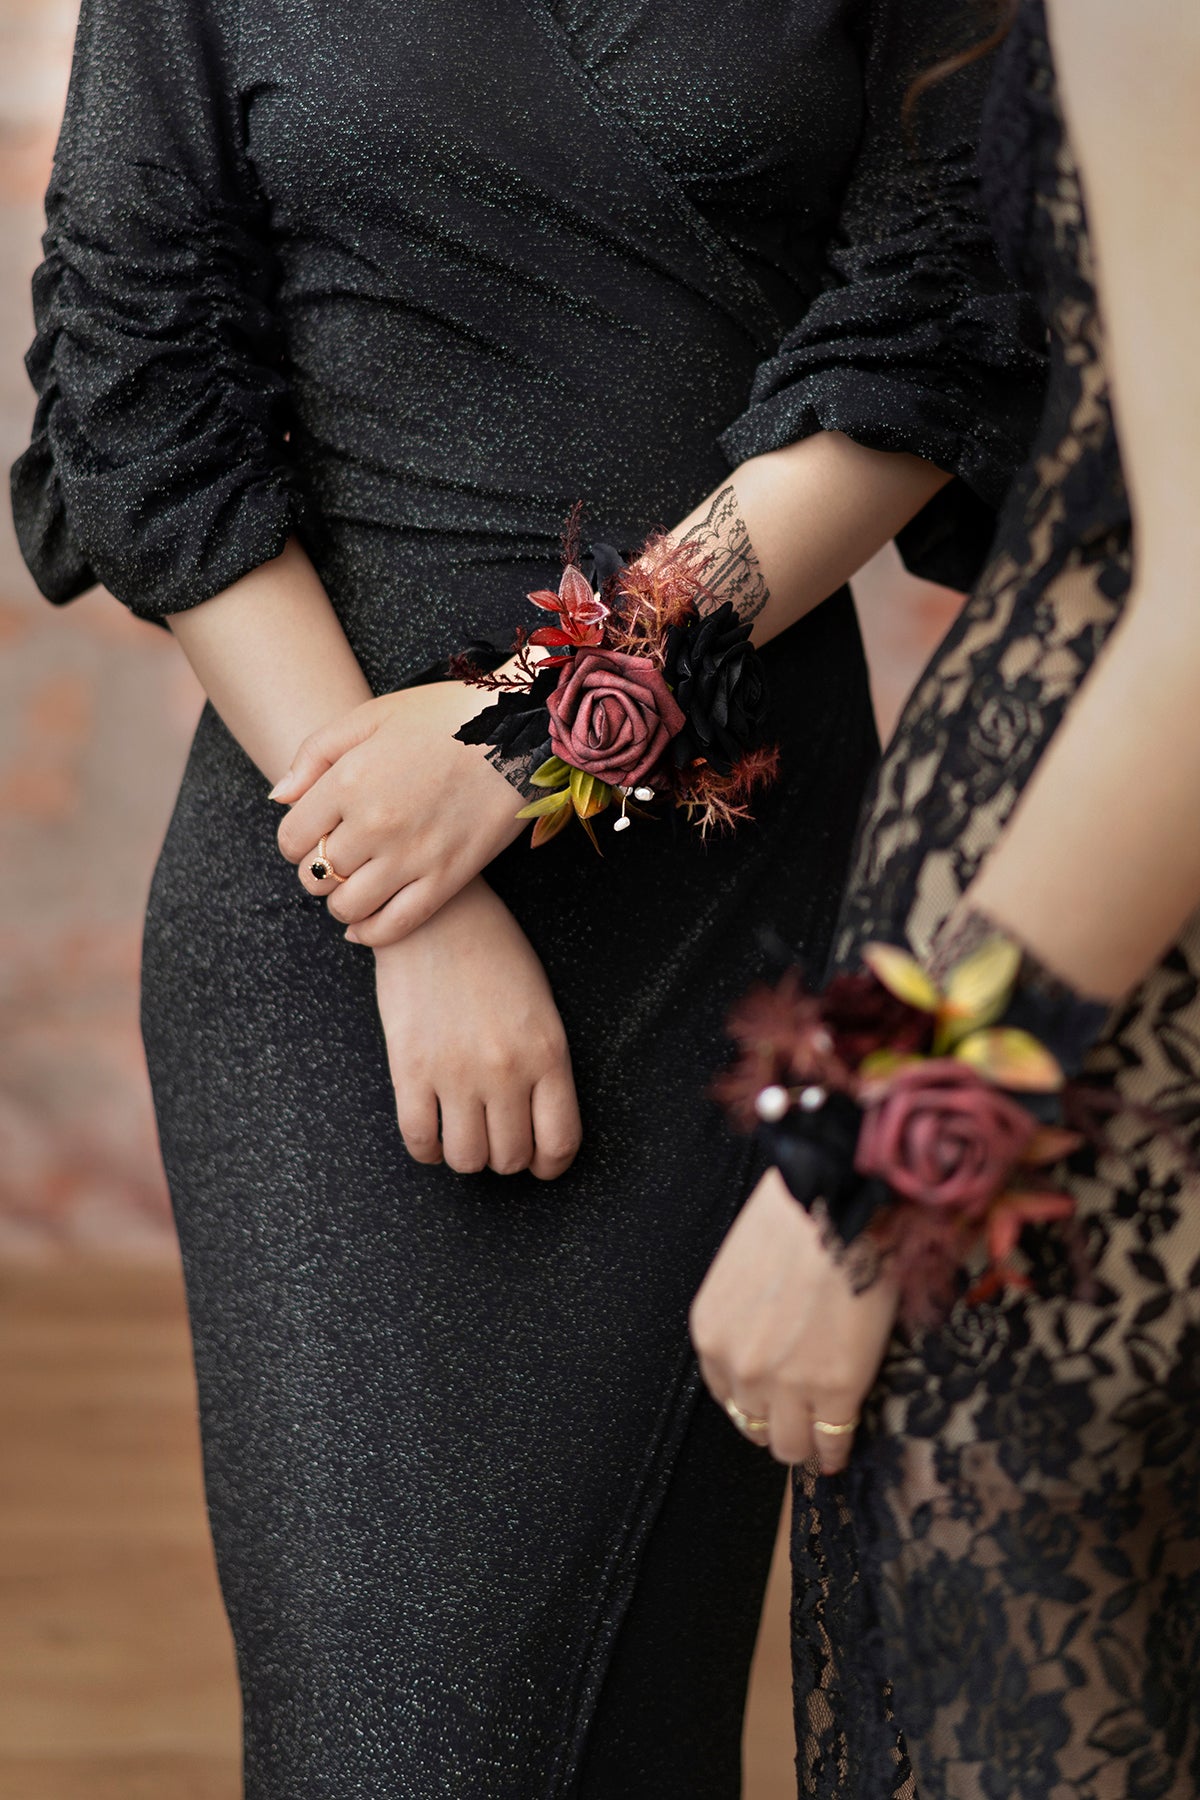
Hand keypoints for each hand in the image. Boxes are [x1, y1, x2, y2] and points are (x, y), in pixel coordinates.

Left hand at [272, 681, 525, 944]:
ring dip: (340, 902)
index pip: (292, 837)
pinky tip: (364, 923)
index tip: (313, 834)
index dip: (296, 840)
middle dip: (317, 869)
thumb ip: (314, 753)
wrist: (519, 728)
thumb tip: (278, 798)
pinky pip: (395, 926)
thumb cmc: (443, 715)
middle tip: (336, 857)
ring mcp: (412, 855)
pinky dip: (370, 932)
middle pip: (316, 874)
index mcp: (349, 780)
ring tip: (353, 884)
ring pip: (347, 906)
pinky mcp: (447, 878)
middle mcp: (374, 823)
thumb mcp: (371, 716)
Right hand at [372, 875, 581, 1178]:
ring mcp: (456, 1072)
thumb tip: (534, 1120)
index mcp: (548, 1053)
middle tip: (495, 1136)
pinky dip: (428, 1150)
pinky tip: (432, 1131)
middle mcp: (506, 1071)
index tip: (539, 1163)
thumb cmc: (494, 952)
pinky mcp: (411, 1068)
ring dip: (467, 1155)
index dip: (550, 1165)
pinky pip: (419, 1139)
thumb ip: (543, 1064)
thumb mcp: (541, 1006)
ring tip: (463, 1133)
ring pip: (466, 1159)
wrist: (438, 915)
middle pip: (511, 1157)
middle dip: (505, 1156)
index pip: (559, 1142)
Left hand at [690, 1170, 898, 1471]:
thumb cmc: (792, 1217)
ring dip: (807, 1443)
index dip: (753, 1402)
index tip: (772, 1406)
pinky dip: (839, 1447)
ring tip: (824, 1438)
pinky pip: (833, 1439)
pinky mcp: (836, 1388)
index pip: (725, 1394)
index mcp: (711, 1334)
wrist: (835, 1203)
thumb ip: (744, 1314)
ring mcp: (787, 1383)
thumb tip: (769, 1331)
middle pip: (754, 1426)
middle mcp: (739, 1367)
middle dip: (778, 1427)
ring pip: (789, 1444)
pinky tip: (845, 1444)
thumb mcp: (740, 1268)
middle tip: (802, 1424)